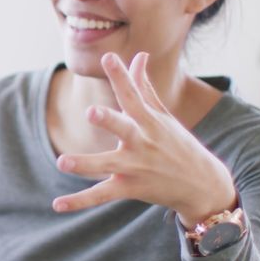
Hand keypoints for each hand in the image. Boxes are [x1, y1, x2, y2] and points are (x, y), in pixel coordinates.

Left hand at [51, 52, 236, 226]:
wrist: (202, 185)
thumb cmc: (177, 144)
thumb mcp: (163, 115)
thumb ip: (145, 86)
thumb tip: (139, 55)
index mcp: (149, 122)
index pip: (133, 95)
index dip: (121, 76)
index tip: (108, 57)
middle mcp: (142, 143)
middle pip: (124, 129)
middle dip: (108, 120)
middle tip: (91, 111)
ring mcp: (136, 167)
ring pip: (107, 165)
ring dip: (85, 164)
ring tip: (62, 162)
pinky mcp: (130, 188)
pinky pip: (101, 195)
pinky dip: (79, 201)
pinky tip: (57, 204)